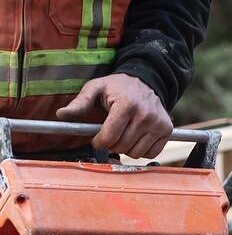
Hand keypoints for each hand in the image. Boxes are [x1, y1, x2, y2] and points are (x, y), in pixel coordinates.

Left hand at [57, 73, 171, 157]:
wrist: (147, 81)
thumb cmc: (117, 87)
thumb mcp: (95, 88)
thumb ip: (79, 103)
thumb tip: (61, 115)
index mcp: (127, 105)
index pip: (109, 137)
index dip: (99, 141)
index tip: (97, 137)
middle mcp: (145, 115)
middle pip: (121, 146)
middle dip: (112, 144)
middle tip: (111, 133)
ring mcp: (158, 124)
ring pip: (135, 153)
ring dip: (126, 148)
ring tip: (124, 134)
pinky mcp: (167, 130)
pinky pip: (150, 153)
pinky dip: (141, 150)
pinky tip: (136, 137)